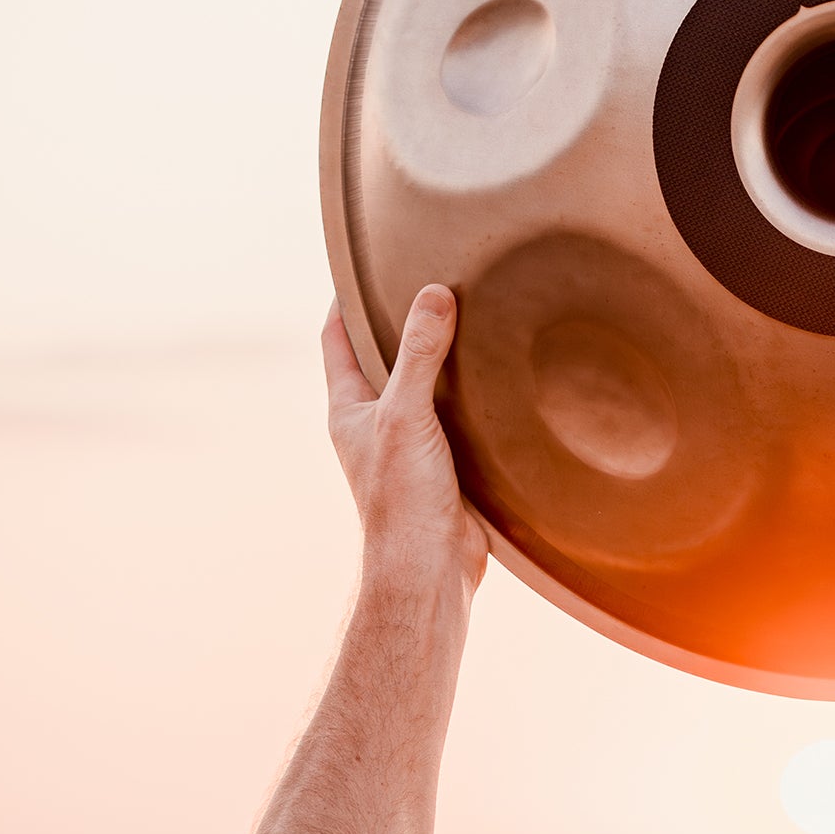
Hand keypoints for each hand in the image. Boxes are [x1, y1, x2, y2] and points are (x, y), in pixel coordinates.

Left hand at [323, 287, 488, 590]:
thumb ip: (419, 356)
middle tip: (433, 282)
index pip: (336, 339)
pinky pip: (456, 418)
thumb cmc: (403, 498)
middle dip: (402, 323)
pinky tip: (499, 379)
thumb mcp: (406, 415)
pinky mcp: (445, 465)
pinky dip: (472, 397)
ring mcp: (410, 445)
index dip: (345, 300)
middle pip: (382, 359)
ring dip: (443, 360)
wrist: (431, 568)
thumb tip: (434, 294)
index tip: (365, 265)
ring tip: (473, 319)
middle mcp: (374, 423)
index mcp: (349, 408)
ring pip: (423, 388)